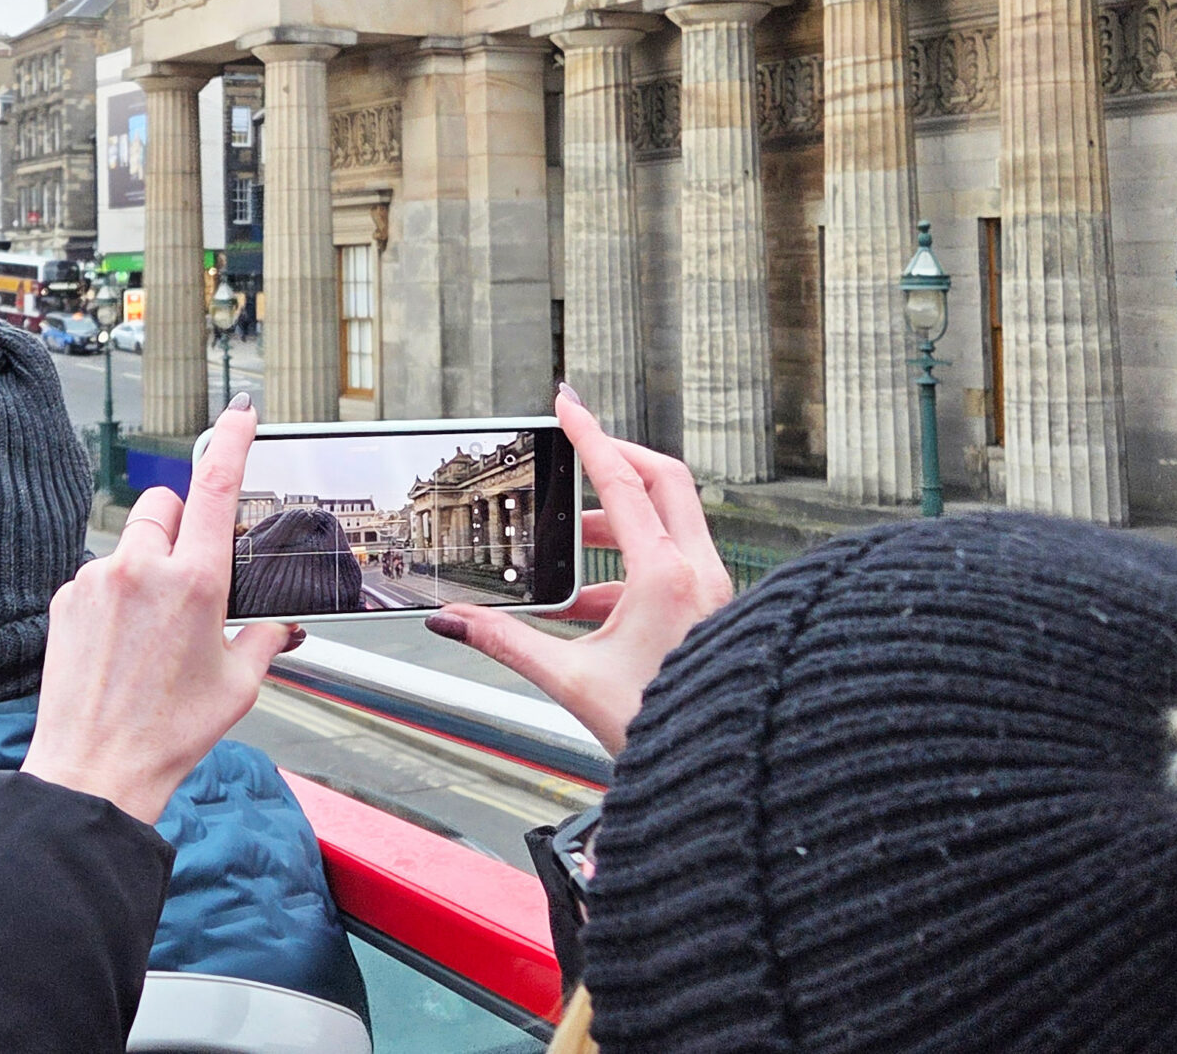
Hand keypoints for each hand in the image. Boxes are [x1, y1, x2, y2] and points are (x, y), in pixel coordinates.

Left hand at [22, 395, 294, 823]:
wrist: (95, 770)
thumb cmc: (169, 734)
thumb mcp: (238, 685)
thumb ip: (263, 640)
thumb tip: (278, 625)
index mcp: (195, 582)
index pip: (216, 486)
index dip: (232, 441)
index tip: (241, 413)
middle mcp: (141, 570)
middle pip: (165, 503)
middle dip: (182, 522)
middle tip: (192, 572)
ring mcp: (96, 581)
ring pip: (131, 542)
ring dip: (147, 564)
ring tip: (151, 628)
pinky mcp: (65, 600)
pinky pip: (99, 574)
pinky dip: (115, 593)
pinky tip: (120, 643)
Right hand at [428, 384, 731, 754]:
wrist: (721, 773)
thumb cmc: (660, 731)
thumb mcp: (571, 681)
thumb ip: (507, 643)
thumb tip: (454, 623)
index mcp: (667, 575)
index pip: (624, 480)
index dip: (590, 435)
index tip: (567, 404)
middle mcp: (700, 571)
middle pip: (663, 479)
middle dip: (615, 460)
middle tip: (577, 451)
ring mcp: (713, 588)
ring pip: (671, 520)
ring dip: (620, 519)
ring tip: (571, 540)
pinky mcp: (712, 608)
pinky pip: (673, 560)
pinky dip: (632, 563)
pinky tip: (590, 603)